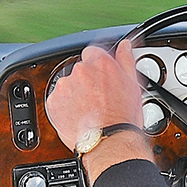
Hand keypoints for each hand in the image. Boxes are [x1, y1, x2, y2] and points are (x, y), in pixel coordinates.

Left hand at [45, 40, 147, 155]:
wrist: (108, 142)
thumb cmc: (123, 117)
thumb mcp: (132, 85)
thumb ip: (126, 59)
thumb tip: (124, 45)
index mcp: (100, 62)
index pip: (93, 53)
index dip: (97, 66)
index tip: (101, 77)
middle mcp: (80, 70)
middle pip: (80, 70)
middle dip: (86, 81)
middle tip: (98, 98)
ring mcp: (65, 86)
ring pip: (68, 85)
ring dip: (75, 94)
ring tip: (88, 110)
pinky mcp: (53, 102)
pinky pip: (57, 101)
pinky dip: (65, 107)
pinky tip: (79, 117)